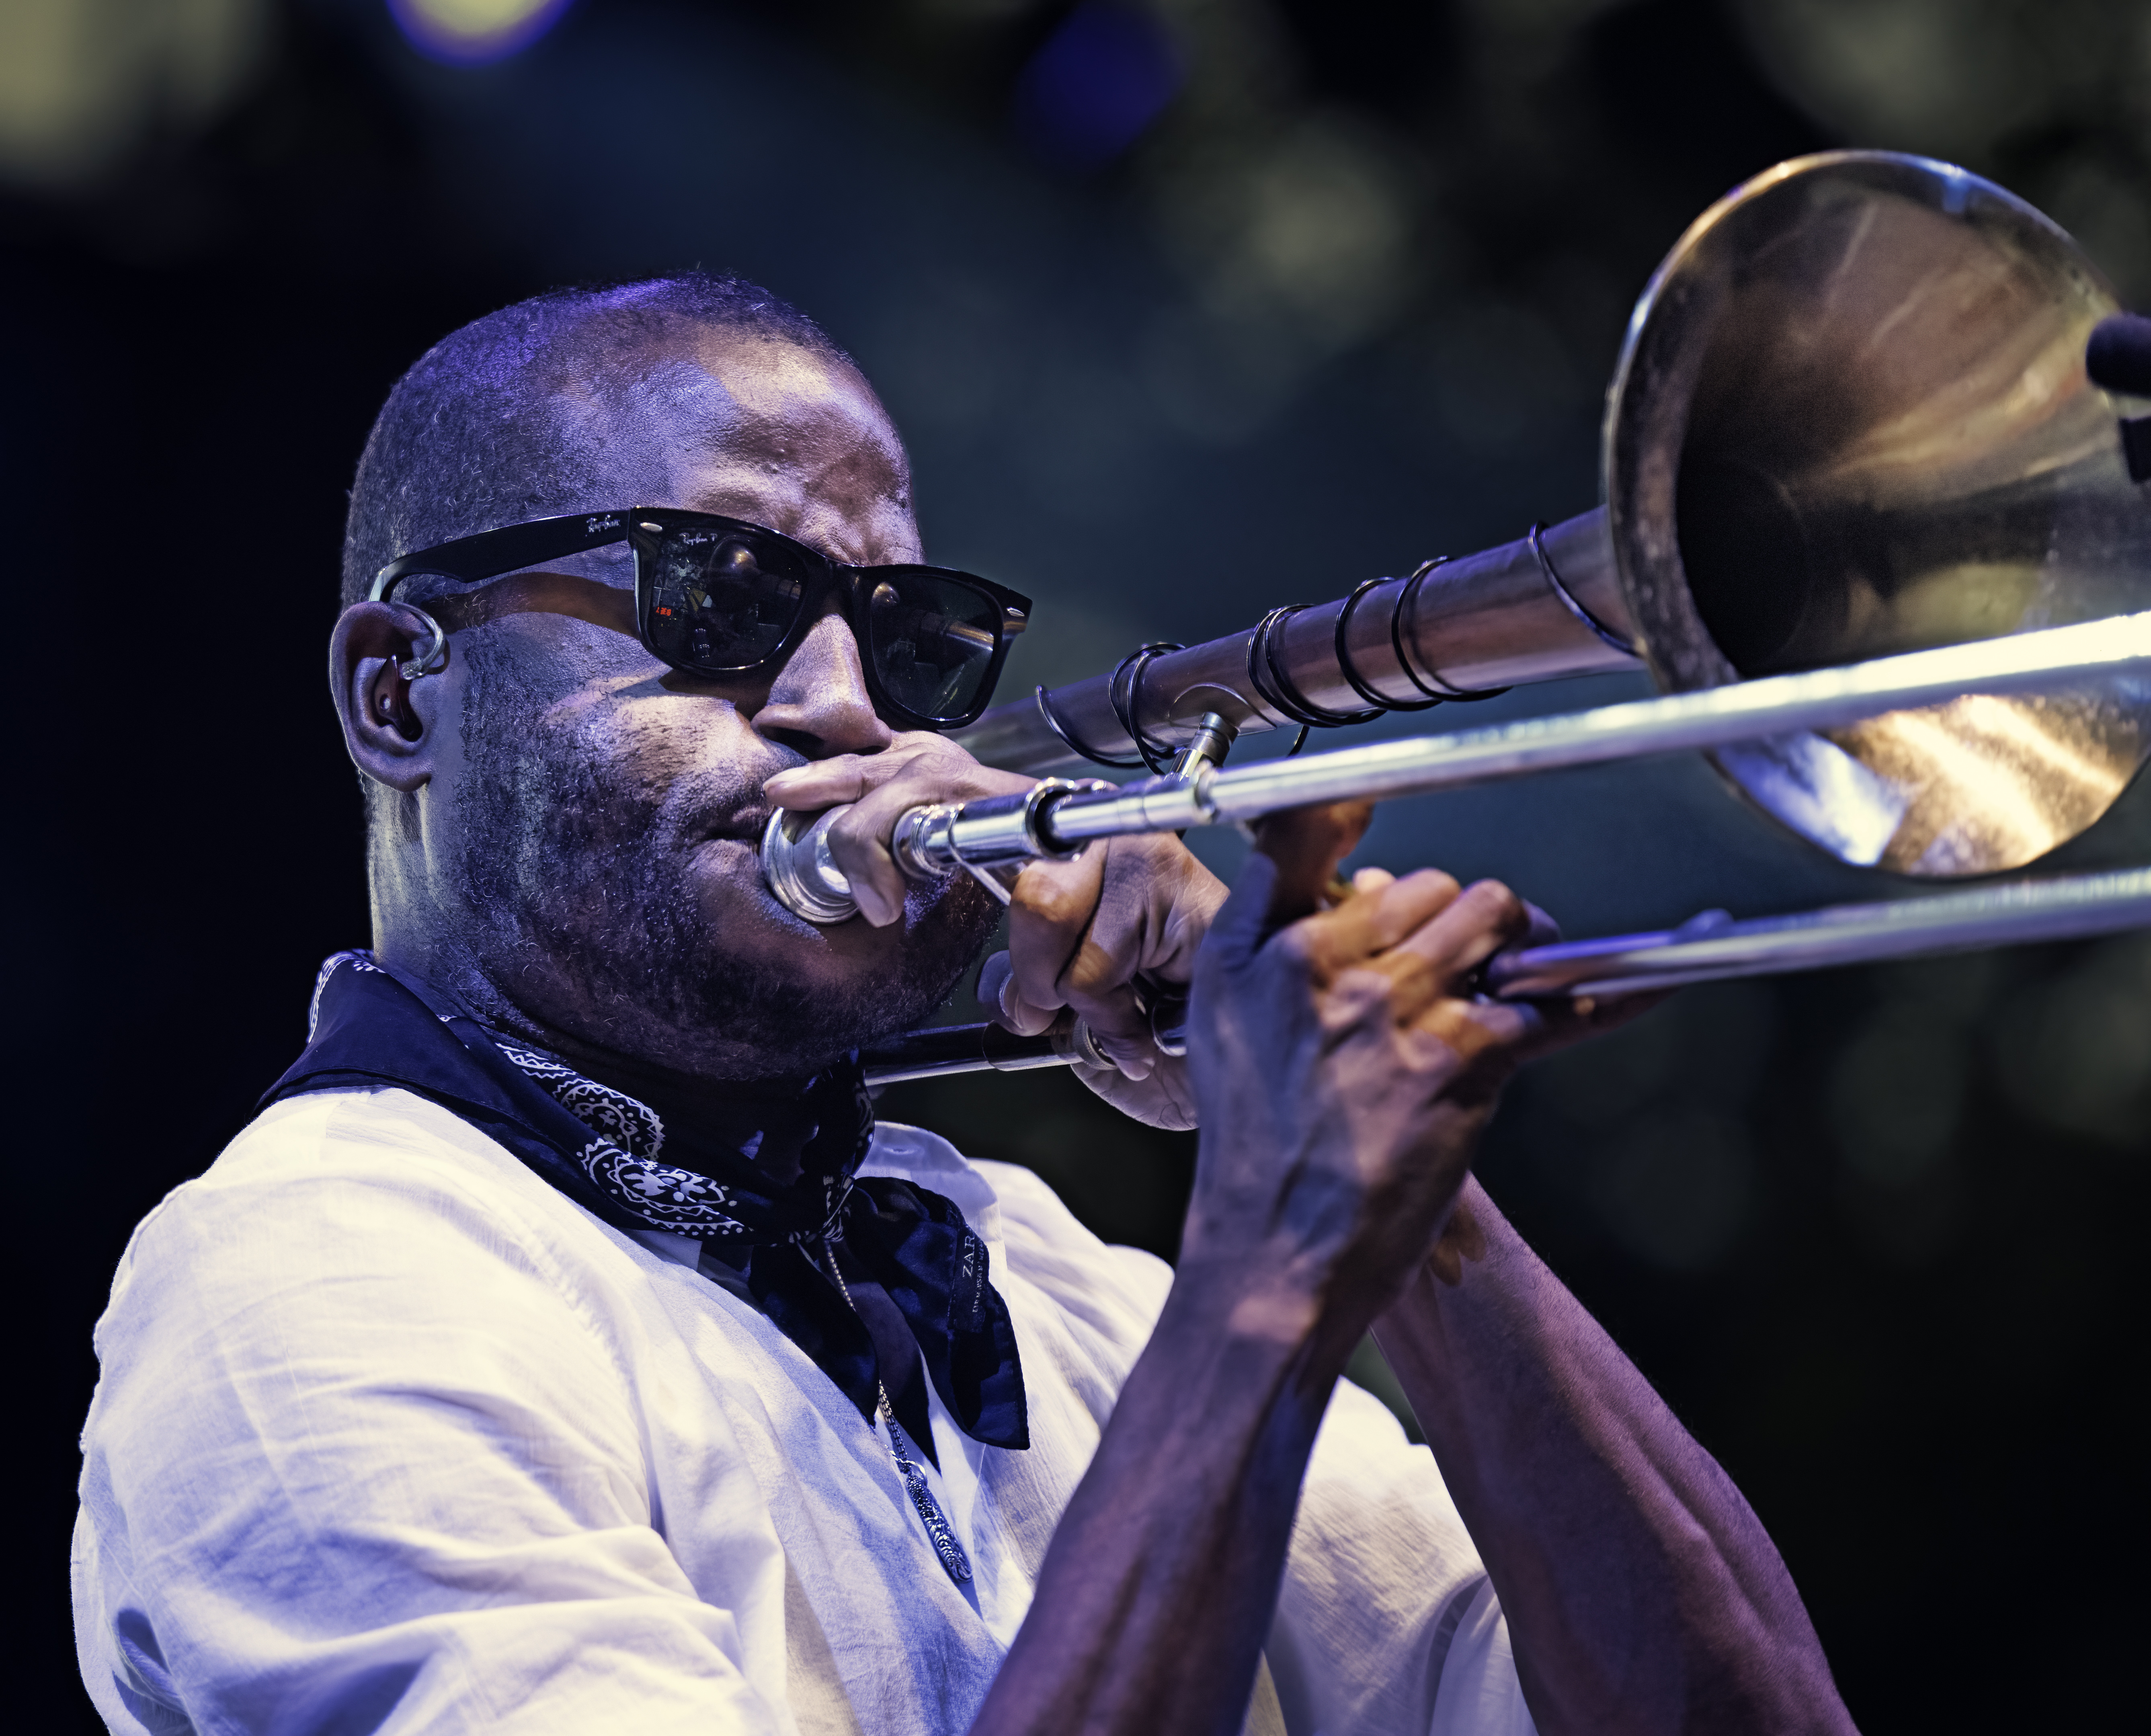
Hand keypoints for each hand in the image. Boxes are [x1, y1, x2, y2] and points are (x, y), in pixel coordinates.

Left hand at [765, 740, 1228, 1127]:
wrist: (1220, 1040)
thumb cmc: (1130, 1002)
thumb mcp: (1034, 968)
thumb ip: (985, 937)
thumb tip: (931, 936)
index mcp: (1032, 823)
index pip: (926, 773)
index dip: (851, 786)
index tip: (785, 801)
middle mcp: (1074, 814)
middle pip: (960, 816)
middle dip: (906, 862)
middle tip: (892, 919)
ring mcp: (1124, 839)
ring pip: (1034, 908)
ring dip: (1048, 988)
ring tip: (1079, 1012)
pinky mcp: (1163, 878)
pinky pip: (1087, 962)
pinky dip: (1095, 1012)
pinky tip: (1124, 1022)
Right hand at [1181, 803, 1612, 1354]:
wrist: (1275, 1255)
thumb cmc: (1258, 1148)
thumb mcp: (1226, 1025)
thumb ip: (1277, 942)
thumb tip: (1378, 885)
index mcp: (1258, 951)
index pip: (1304, 834)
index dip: (1345, 811)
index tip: (1368, 803)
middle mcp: (1324, 965)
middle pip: (1430, 883)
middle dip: (1460, 914)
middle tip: (1469, 957)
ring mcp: (1397, 1008)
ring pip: (1494, 918)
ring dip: (1519, 941)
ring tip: (1513, 980)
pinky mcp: (1461, 1059)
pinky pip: (1552, 1002)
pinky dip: (1608, 995)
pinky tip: (1652, 982)